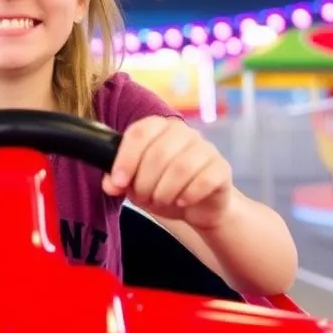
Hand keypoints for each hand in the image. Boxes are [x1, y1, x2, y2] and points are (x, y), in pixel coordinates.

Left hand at [102, 117, 233, 229]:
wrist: (199, 206)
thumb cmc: (164, 188)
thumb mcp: (135, 184)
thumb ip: (119, 181)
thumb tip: (111, 184)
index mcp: (158, 127)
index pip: (139, 133)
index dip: (126, 159)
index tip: (118, 182)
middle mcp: (183, 132)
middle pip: (158, 153)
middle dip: (145, 183)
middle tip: (143, 198)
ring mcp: (205, 148)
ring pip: (180, 168)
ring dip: (164, 192)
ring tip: (160, 201)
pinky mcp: (221, 168)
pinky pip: (204, 180)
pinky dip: (187, 195)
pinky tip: (181, 201)